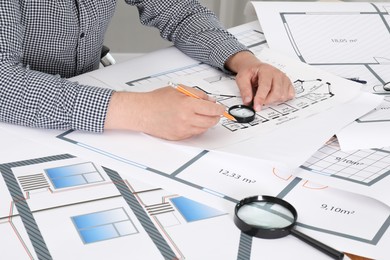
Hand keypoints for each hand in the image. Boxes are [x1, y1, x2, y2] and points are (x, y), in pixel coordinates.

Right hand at [104, 86, 225, 139]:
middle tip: (215, 113)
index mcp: (187, 105)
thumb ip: (196, 94)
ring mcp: (182, 130)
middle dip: (215, 117)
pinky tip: (191, 121)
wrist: (142, 112)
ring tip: (201, 115)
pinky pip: (193, 134)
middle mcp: (186, 119)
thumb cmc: (156, 100)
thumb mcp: (179, 90)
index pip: (212, 110)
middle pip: (211, 122)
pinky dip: (196, 128)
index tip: (221, 108)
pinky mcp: (178, 137)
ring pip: (203, 129)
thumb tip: (209, 100)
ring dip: (206, 123)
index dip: (219, 109)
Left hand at [225, 51, 294, 110]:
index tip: (256, 107)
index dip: (260, 99)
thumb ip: (244, 90)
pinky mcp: (288, 84)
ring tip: (265, 96)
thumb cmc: (250, 72)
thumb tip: (248, 101)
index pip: (265, 87)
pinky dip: (281, 99)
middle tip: (258, 100)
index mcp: (266, 70)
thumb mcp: (242, 78)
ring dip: (273, 100)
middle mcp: (277, 74)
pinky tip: (273, 96)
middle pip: (276, 93)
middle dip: (266, 101)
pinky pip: (289, 95)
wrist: (255, 68)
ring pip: (283, 96)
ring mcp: (284, 79)